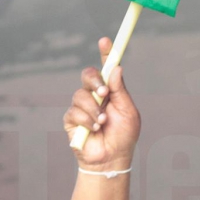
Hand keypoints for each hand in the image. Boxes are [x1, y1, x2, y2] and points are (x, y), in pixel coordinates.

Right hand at [63, 37, 140, 170]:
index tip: (105, 41)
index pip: (106, 69)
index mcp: (111, 92)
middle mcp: (95, 96)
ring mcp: (82, 107)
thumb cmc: (124, 136)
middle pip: (88, 75)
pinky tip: (94, 129)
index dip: (105, 53)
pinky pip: (74, 112)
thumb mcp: (128, 111)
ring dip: (93, 109)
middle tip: (104, 93)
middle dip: (95, 81)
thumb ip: (121, 91)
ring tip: (102, 122)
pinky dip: (86, 120)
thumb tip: (116, 68)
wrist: (112, 159)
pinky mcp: (71, 120)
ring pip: (80, 95)